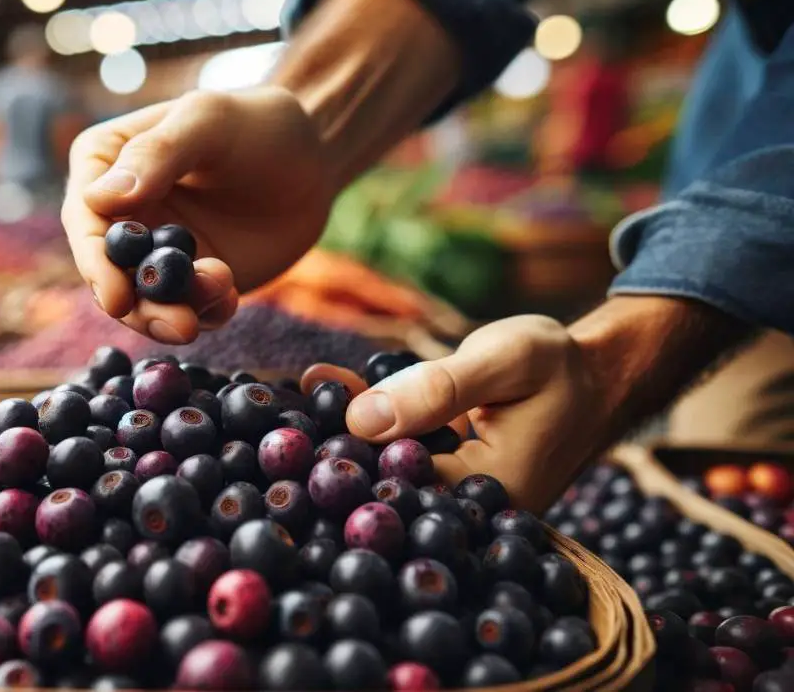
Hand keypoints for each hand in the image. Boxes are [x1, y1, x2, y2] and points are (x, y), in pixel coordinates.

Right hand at [62, 87, 332, 343]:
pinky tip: (229, 298)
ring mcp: (155, 250)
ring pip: (144, 299)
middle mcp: (121, 212)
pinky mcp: (192, 279)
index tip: (117, 297)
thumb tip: (98, 199)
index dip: (96, 262)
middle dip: (136, 305)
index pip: (85, 218)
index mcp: (104, 163)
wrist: (313, 159)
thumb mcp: (208, 122)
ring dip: (167, 316)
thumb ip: (156, 154)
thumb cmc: (255, 123)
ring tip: (199, 320)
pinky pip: (188, 308)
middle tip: (174, 324)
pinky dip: (204, 313)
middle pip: (108, 270)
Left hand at [302, 315, 604, 513]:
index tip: (288, 439)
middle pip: (382, 490)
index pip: (396, 492)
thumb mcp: (506, 361)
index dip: (339, 467)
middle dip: (327, 454)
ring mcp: (456, 497)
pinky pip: (396, 452)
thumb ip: (437, 390)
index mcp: (490, 497)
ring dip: (338, 433)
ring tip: (285, 394)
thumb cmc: (560, 365)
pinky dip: (364, 421)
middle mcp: (469, 511)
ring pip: (383, 469)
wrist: (597, 375)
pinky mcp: (447, 476)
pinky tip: (324, 384)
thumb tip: (361, 421)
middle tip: (275, 417)